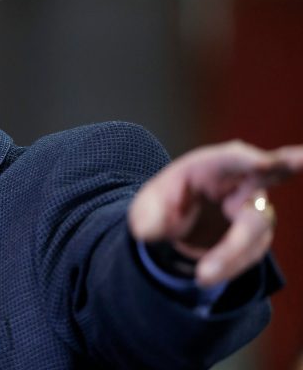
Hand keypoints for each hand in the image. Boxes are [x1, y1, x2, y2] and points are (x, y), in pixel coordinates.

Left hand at [128, 141, 302, 286]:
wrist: (180, 228)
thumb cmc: (166, 205)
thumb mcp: (147, 208)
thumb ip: (147, 217)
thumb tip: (148, 231)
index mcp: (210, 165)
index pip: (232, 158)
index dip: (248, 160)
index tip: (263, 162)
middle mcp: (240, 182)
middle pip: (269, 175)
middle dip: (286, 165)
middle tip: (299, 159)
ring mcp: (254, 208)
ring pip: (254, 229)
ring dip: (231, 253)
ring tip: (202, 275)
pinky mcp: (258, 235)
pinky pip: (250, 252)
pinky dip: (229, 265)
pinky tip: (208, 273)